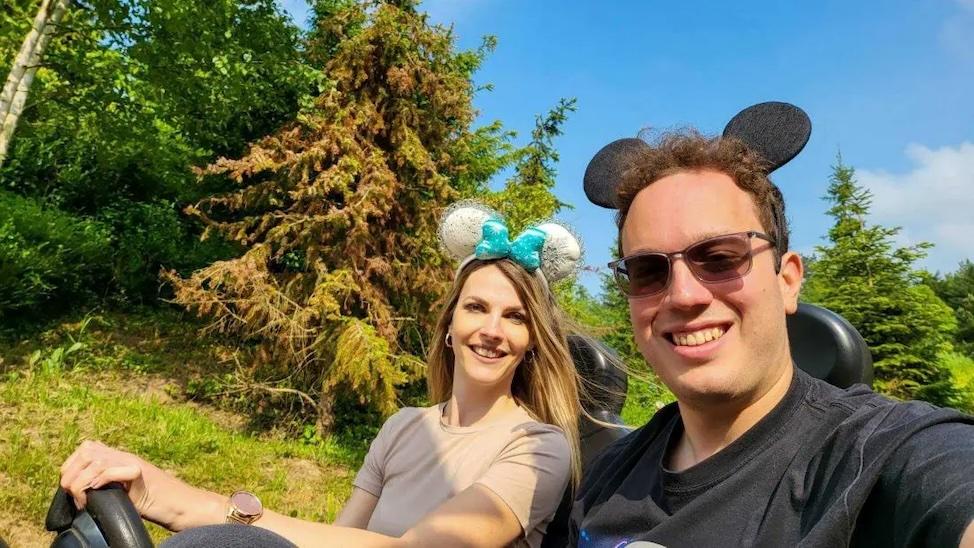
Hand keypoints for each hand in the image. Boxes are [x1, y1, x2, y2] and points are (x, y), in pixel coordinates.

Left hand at [59, 440, 201, 528]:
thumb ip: (107, 486)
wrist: (182, 505)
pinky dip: (98, 482)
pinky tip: (97, 495)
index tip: (71, 490)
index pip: (86, 449)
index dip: (71, 467)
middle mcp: (125, 456)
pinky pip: (110, 470)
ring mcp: (132, 462)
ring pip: (94, 460)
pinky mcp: (139, 473)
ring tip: (84, 500)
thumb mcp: (125, 493)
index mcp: (120, 458)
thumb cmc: (156, 503)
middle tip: (76, 496)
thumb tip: (80, 495)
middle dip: (71, 474)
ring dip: (82, 481)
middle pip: (86, 451)